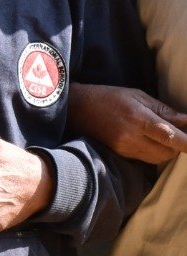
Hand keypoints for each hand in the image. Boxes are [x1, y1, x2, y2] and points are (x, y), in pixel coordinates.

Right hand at [67, 83, 186, 164]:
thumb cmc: (110, 97)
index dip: (186, 142)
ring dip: (167, 150)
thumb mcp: (138, 96)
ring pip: (158, 159)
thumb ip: (163, 110)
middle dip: (177, 145)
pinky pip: (146, 159)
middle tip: (178, 131)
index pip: (169, 135)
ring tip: (164, 135)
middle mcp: (132, 138)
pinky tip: (151, 140)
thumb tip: (185, 121)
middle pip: (167, 152)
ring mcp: (126, 149)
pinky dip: (155, 152)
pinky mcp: (122, 155)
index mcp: (138, 119)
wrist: (79, 110)